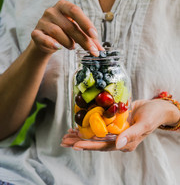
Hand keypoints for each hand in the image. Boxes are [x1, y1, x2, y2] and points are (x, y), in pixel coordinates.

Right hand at [31, 0, 102, 54]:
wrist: (45, 40)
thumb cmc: (65, 33)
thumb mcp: (77, 32)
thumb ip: (89, 39)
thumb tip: (101, 50)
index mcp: (63, 5)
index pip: (75, 11)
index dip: (86, 23)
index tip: (94, 35)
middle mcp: (51, 11)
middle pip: (69, 25)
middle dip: (83, 40)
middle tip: (92, 51)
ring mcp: (42, 21)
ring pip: (57, 32)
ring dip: (68, 42)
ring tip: (72, 47)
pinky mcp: (35, 33)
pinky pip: (42, 38)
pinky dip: (50, 43)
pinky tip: (58, 48)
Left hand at [61, 99, 179, 151]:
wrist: (157, 108)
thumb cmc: (153, 115)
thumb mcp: (144, 124)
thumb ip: (131, 135)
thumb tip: (117, 145)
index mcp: (126, 143)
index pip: (104, 146)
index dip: (89, 145)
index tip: (75, 144)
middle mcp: (118, 140)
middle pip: (96, 143)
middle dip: (80, 142)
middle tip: (64, 141)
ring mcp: (116, 132)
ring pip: (95, 136)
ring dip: (81, 135)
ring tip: (66, 135)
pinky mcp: (114, 124)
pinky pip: (99, 127)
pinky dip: (88, 127)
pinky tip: (78, 126)